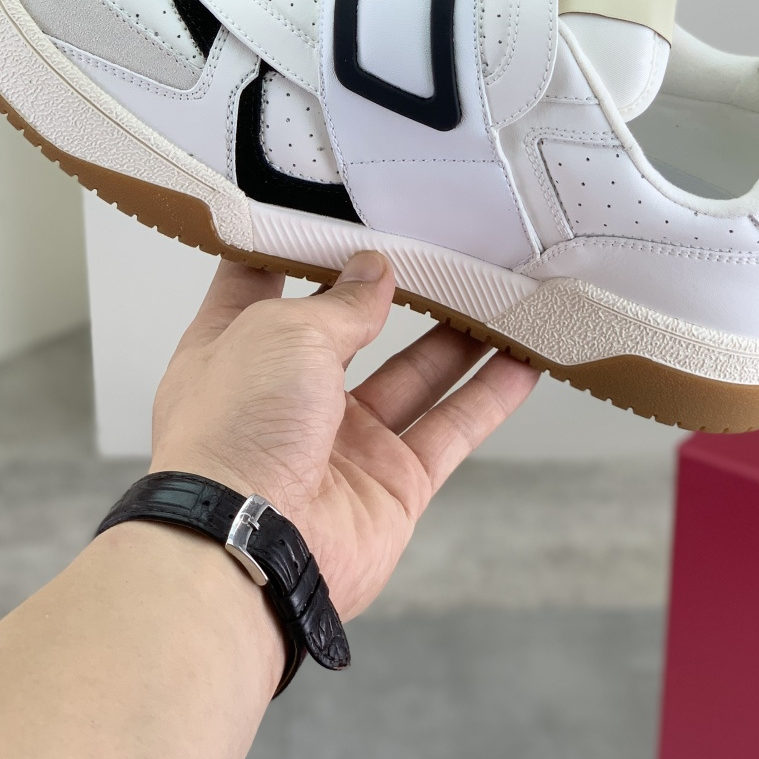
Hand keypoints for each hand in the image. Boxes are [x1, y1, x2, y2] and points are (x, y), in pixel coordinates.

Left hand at [150, 252, 538, 618]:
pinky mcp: (392, 485)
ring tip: (499, 290)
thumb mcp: (285, 331)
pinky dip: (489, 396)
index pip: (262, 281)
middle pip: (350, 327)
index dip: (295, 245)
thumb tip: (375, 271)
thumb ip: (342, 302)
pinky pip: (450, 429)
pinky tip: (523, 362)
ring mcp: (342, 442)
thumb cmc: (235, 431)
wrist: (248, 548)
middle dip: (393, 289)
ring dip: (457, 336)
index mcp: (236, 348)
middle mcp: (287, 395)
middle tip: (442, 247)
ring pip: (414, 376)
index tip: (334, 210)